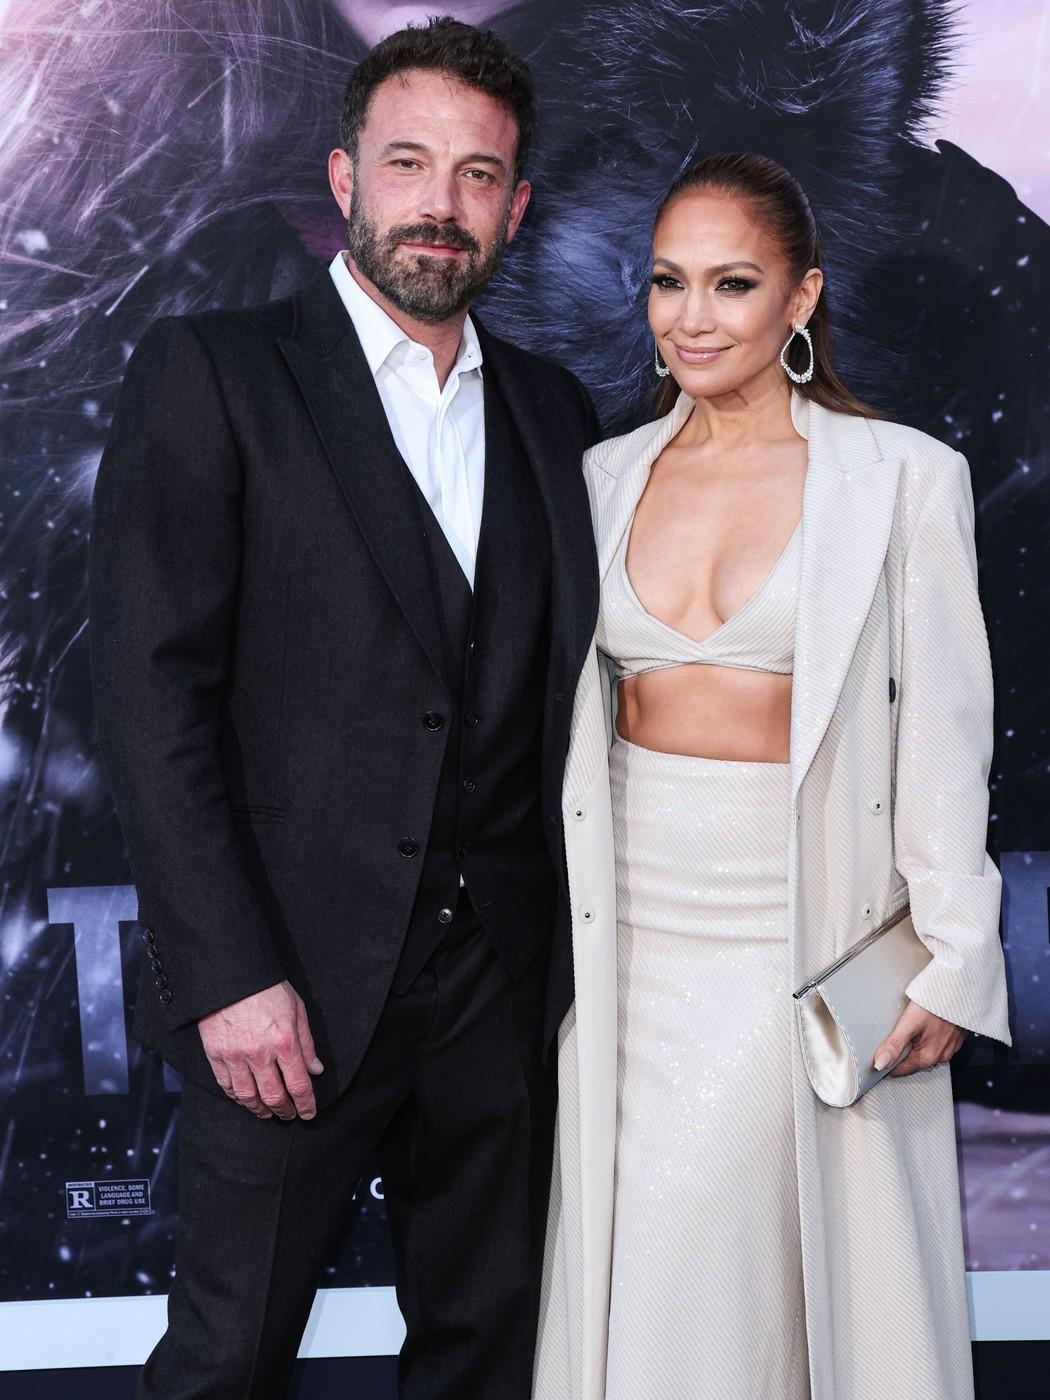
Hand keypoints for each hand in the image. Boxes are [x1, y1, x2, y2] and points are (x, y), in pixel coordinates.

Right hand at [198, 980, 323, 1120]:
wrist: (231, 974)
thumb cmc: (267, 988)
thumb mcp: (297, 1009)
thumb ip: (307, 1042)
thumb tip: (315, 1069)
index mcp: (284, 1042)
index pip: (299, 1085)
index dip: (306, 1104)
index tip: (308, 1113)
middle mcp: (260, 1053)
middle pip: (274, 1096)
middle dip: (284, 1111)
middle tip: (289, 1115)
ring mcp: (235, 1056)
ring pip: (248, 1096)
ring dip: (260, 1109)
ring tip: (267, 1112)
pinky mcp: (215, 1054)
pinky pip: (226, 1085)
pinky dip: (237, 1097)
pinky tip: (245, 1098)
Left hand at [873, 999, 965, 1077]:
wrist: (958, 991)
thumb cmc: (935, 1005)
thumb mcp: (909, 1023)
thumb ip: (894, 1045)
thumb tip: (880, 1064)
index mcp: (927, 1057)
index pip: (900, 1070)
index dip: (886, 1061)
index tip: (880, 1049)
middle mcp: (940, 1057)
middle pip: (911, 1062)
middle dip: (900, 1051)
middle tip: (897, 1031)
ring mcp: (948, 1049)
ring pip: (922, 1052)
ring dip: (914, 1044)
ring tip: (911, 1026)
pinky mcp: (953, 1040)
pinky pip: (934, 1044)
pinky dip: (926, 1038)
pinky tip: (923, 1024)